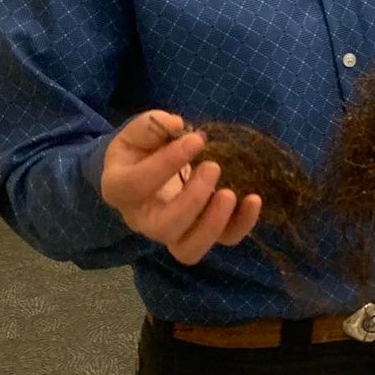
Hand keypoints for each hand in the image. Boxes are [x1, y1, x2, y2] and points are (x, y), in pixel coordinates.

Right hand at [100, 110, 262, 265]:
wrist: (148, 169)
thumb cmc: (143, 149)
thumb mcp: (139, 131)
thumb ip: (152, 125)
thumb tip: (176, 125)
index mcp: (120, 189)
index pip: (136, 185)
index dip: (166, 163)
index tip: (196, 140)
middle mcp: (142, 219)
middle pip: (164, 228)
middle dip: (193, 201)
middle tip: (213, 167)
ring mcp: (173, 232)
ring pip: (189, 249)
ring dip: (214, 224)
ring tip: (232, 193)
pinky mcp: (201, 233)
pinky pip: (221, 241)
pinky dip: (241, 225)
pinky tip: (254, 200)